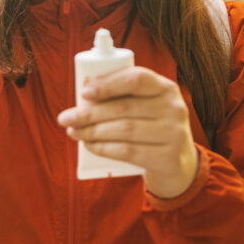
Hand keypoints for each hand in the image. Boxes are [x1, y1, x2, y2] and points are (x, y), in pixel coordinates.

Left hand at [57, 67, 199, 198]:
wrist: (177, 164)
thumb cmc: (151, 128)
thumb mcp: (145, 107)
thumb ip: (121, 97)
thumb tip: (84, 90)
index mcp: (166, 88)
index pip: (136, 78)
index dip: (108, 84)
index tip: (84, 93)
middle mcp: (175, 108)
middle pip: (124, 108)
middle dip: (89, 113)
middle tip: (66, 118)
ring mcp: (175, 134)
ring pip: (124, 130)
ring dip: (93, 131)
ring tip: (74, 132)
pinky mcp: (168, 158)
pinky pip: (128, 151)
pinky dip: (104, 148)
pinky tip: (90, 146)